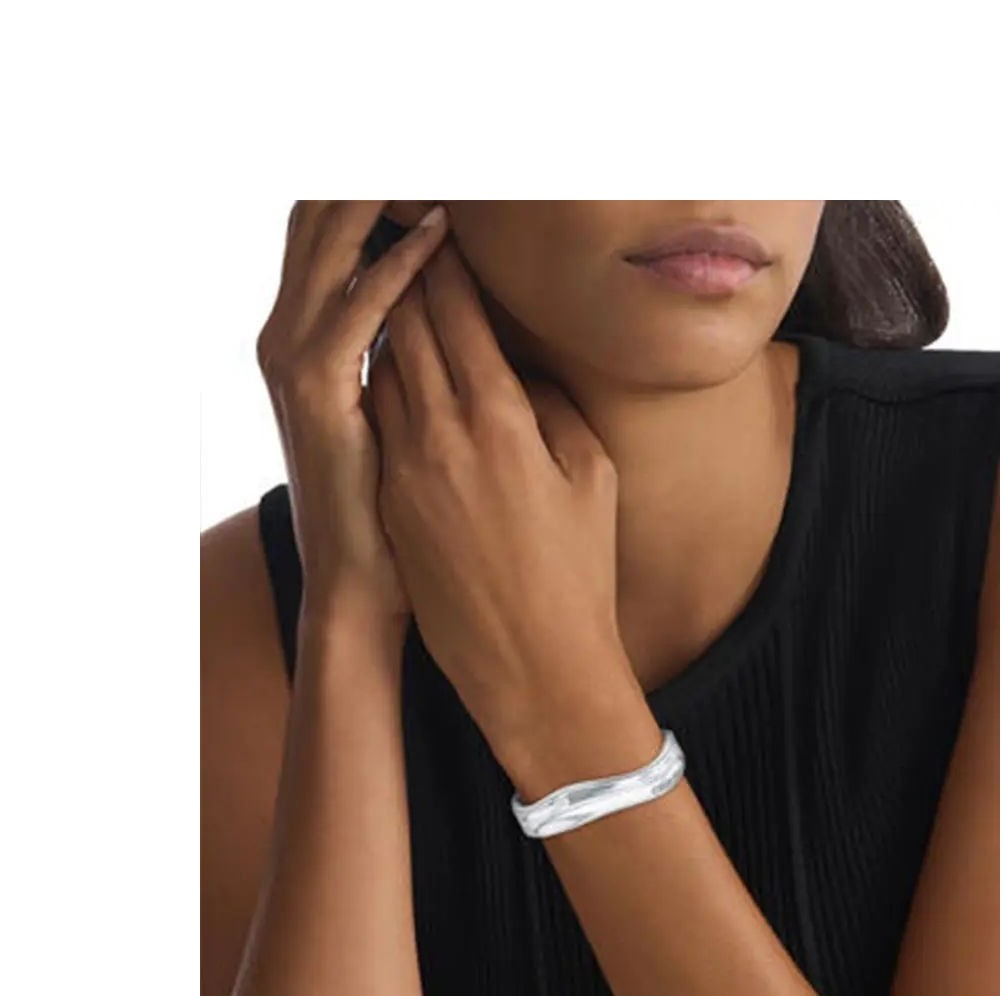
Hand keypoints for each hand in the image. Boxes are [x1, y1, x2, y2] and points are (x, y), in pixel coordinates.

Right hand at [255, 201, 448, 625]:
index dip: (380, 192)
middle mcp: (294, 338)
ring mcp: (297, 363)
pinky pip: (358, 311)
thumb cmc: (392, 506)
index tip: (434, 161)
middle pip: (322, 224)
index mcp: (316, 340)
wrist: (361, 582)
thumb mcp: (397, 413)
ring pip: (330, 249)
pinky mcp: (317, 392)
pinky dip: (395, 268)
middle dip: (374, 178)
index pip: (338, 238)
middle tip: (432, 146)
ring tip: (434, 163)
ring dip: (381, 199)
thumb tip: (448, 309)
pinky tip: (438, 235)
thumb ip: (406, 356)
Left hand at [367, 234, 637, 751]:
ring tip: (396, 289)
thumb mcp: (590, 477)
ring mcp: (404, 470)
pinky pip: (378, 421)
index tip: (446, 230)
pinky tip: (394, 368)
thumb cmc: (577, 571)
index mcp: (502, 420)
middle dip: (405, 273)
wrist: (530, 662)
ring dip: (387, 323)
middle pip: (406, 325)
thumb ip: (551, 408)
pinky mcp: (389, 502)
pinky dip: (383, 381)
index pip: (458, 313)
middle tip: (403, 235)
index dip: (448, 263)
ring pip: (381, 368)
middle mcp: (441, 435)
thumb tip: (515, 372)